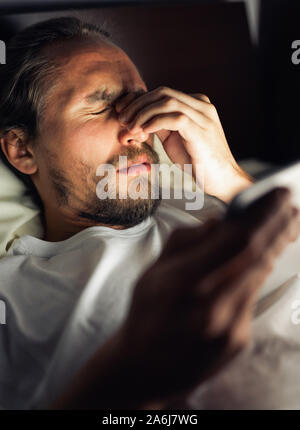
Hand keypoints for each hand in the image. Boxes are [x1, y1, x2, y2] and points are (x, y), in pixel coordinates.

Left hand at [116, 87, 253, 202]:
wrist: (222, 180)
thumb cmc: (198, 162)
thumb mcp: (175, 139)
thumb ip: (162, 125)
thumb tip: (139, 119)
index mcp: (197, 104)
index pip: (163, 93)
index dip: (139, 100)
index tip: (123, 113)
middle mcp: (201, 105)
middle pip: (162, 92)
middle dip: (138, 104)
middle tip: (122, 120)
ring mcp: (203, 115)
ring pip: (166, 101)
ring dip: (143, 113)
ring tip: (130, 128)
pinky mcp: (201, 129)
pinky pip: (173, 117)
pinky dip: (154, 122)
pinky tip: (143, 132)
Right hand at [117, 188, 299, 404]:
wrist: (144, 368)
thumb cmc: (146, 314)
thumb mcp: (152, 272)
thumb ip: (184, 242)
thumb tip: (219, 222)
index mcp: (183, 281)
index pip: (236, 239)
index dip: (263, 214)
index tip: (279, 195)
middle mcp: (210, 305)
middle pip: (257, 255)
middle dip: (278, 225)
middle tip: (291, 205)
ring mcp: (228, 326)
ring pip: (259, 274)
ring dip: (274, 247)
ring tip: (284, 226)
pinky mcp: (238, 340)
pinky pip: (252, 297)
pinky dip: (257, 273)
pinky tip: (260, 260)